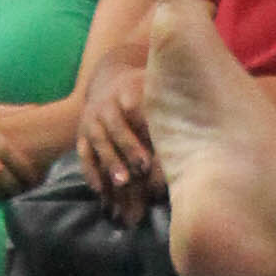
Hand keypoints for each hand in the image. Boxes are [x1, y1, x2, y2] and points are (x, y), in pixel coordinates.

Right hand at [73, 47, 158, 214]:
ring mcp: (92, 120)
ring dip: (111, 163)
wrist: (108, 84)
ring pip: (100, 142)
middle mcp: (108, 106)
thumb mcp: (155, 94)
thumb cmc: (143, 95)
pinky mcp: (81, 135)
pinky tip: (100, 190)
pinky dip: (91, 172)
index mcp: (130, 92)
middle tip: (143, 169)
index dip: (148, 129)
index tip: (160, 147)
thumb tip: (194, 143)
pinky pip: (84, 155)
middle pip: (117, 127)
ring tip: (122, 184)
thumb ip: (171, 114)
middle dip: (129, 148)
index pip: (139, 111)